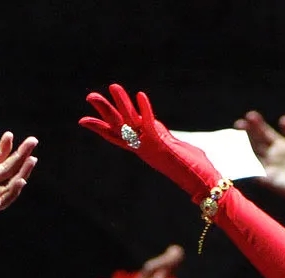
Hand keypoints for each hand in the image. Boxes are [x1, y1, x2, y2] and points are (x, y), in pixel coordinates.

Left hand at [0, 123, 36, 220]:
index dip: (6, 147)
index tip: (11, 135)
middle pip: (6, 169)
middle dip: (21, 156)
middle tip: (33, 142)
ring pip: (9, 185)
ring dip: (22, 172)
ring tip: (32, 159)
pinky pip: (2, 201)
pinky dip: (13, 192)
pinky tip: (20, 179)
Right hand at [79, 83, 221, 196]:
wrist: (202, 183)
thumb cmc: (193, 168)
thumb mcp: (172, 149)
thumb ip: (163, 138)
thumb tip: (162, 133)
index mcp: (143, 148)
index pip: (116, 137)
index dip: (99, 128)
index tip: (82, 120)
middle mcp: (143, 147)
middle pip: (117, 127)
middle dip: (104, 111)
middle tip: (89, 96)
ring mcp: (150, 145)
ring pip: (130, 122)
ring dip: (122, 103)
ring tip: (114, 86)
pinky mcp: (161, 143)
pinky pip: (150, 124)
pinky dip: (145, 109)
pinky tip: (140, 95)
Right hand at [239, 111, 284, 207]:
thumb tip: (282, 118)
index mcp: (280, 144)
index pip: (264, 131)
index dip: (256, 123)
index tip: (250, 115)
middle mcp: (271, 154)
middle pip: (255, 140)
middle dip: (246, 132)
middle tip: (238, 124)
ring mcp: (268, 166)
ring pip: (251, 154)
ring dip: (242, 147)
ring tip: (234, 139)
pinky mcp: (267, 179)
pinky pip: (253, 172)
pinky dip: (246, 167)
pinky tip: (238, 159)